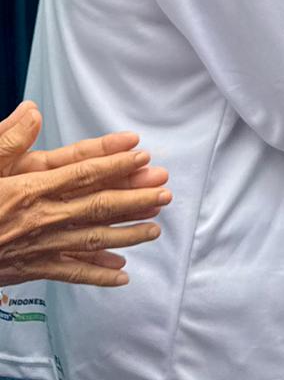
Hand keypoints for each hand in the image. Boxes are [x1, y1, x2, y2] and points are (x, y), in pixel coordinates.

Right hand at [0, 102, 169, 286]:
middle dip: (135, 199)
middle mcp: (40, 218)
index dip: (115, 162)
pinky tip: (122, 272)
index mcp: (29, 189)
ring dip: (127, 234)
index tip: (143, 154)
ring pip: (92, 239)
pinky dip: (98, 274)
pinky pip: (71, 272)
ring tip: (156, 229)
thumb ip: (6, 139)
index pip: (82, 172)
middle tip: (165, 192)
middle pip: (97, 206)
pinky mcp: (31, 268)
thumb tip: (31, 110)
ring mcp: (37, 246)